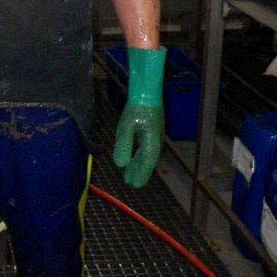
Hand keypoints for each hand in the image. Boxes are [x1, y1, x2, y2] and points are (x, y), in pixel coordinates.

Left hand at [112, 47, 165, 188]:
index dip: (140, 175)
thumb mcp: (125, 127)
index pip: (146, 164)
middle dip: (138, 172)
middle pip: (147, 161)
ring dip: (138, 164)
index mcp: (151, 143)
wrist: (147, 91)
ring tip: (129, 173)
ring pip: (147, 155)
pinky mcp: (152, 129)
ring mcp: (155, 135)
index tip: (133, 185)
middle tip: (130, 183)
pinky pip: (146, 147)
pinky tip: (133, 155)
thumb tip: (120, 164)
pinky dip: (139, 155)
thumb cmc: (136, 108)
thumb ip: (123, 146)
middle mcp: (156, 141)